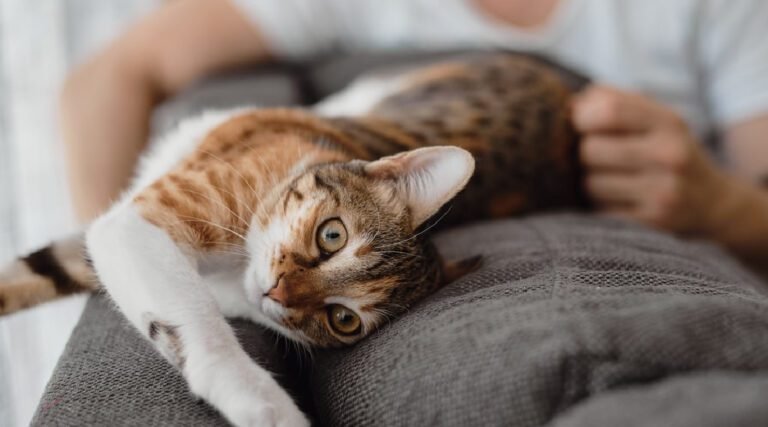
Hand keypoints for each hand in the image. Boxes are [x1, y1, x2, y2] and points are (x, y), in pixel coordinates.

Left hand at [572, 85, 731, 234]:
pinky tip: (619, 200)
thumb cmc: (667, 151)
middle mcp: (670, 156)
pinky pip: (599, 211)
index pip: (609, 110)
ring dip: (589, 182)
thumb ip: (614, 101)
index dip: (581, 117)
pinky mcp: (652, 223)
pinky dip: (600, 206)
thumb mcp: (655, 118)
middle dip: (583, 153)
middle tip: (597, 157)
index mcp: (669, 123)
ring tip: (611, 180)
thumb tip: (570, 104)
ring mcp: (663, 193)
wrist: (712, 202)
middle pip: (590, 150)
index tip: (579, 124)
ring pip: (589, 184)